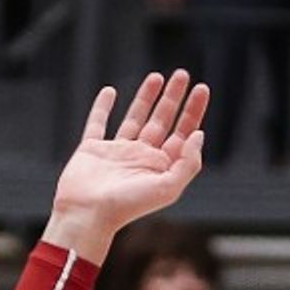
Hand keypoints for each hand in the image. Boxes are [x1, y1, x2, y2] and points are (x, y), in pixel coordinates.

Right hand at [48, 69, 210, 247]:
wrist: (88, 214)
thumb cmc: (128, 207)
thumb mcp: (168, 188)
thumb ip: (188, 163)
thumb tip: (199, 135)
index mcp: (160, 167)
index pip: (183, 133)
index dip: (193, 111)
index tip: (201, 89)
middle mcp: (141, 158)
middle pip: (162, 121)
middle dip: (173, 98)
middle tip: (182, 74)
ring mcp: (116, 152)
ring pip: (135, 118)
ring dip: (146, 97)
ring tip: (157, 77)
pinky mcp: (91, 150)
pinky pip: (98, 123)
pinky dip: (102, 107)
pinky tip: (110, 92)